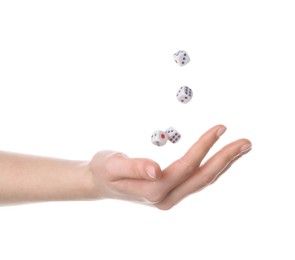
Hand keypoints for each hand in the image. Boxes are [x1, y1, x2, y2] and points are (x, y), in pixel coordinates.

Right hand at [89, 125, 251, 209]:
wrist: (98, 182)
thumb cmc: (103, 170)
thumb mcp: (112, 165)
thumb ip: (133, 167)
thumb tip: (156, 170)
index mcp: (153, 190)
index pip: (186, 166)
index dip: (204, 147)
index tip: (220, 128)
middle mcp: (166, 198)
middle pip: (202, 177)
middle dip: (225, 159)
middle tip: (246, 143)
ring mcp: (169, 197)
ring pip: (202, 180)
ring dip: (222, 164)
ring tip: (239, 149)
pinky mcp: (170, 192)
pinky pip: (196, 180)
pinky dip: (211, 167)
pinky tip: (219, 159)